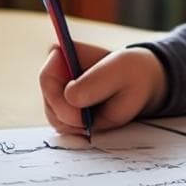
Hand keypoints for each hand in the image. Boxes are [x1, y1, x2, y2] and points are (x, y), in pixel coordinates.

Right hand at [39, 43, 167, 135]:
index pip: (46, 78)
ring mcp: (58, 95)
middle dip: (71, 117)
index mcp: (64, 55)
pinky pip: (65, 128)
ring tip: (100, 116)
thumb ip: (96, 83)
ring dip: (77, 125)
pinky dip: (80, 131)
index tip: (81, 112)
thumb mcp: (120, 72)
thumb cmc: (131, 73)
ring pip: (55, 119)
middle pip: (49, 103)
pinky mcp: (64, 112)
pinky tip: (96, 122)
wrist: (140, 87)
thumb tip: (70, 97)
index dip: (59, 99)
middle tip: (92, 120)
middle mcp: (56, 75)